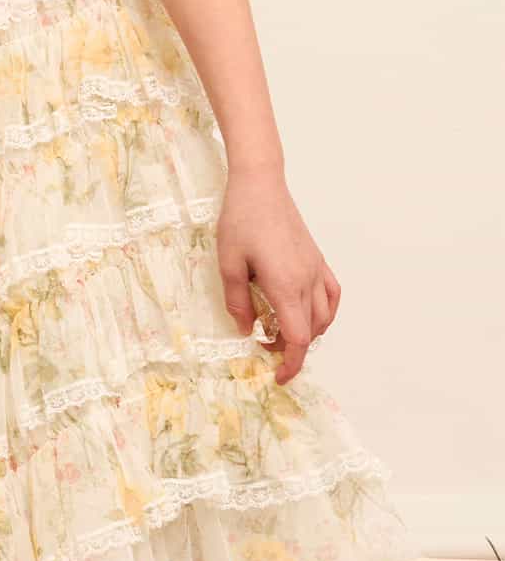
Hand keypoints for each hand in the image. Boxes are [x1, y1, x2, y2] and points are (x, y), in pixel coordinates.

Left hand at [215, 167, 340, 384]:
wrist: (261, 184)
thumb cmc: (240, 219)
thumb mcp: (228, 262)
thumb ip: (237, 301)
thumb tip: (245, 330)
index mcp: (285, 286)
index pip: (297, 338)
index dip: (290, 362)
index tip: (278, 375)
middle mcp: (307, 281)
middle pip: (310, 331)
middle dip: (291, 349)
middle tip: (264, 346)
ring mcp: (316, 269)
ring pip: (324, 316)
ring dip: (307, 332)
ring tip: (280, 331)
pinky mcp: (317, 258)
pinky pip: (333, 294)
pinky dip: (326, 312)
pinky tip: (310, 313)